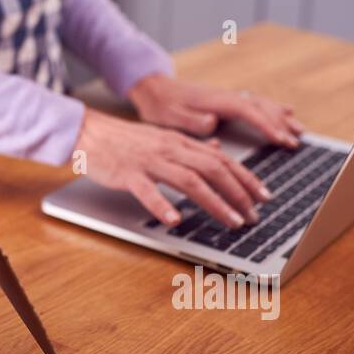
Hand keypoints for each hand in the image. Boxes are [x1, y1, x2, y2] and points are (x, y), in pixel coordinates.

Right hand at [74, 109, 271, 228]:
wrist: (89, 132)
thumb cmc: (124, 140)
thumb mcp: (162, 137)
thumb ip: (190, 145)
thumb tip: (217, 150)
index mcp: (179, 142)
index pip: (222, 160)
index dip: (246, 178)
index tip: (264, 197)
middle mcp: (170, 149)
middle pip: (212, 169)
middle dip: (238, 193)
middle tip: (253, 216)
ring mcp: (149, 161)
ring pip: (189, 180)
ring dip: (215, 202)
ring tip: (232, 222)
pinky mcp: (128, 173)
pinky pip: (148, 190)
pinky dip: (162, 205)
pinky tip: (175, 220)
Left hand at [127, 74, 303, 148]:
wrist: (152, 88)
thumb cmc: (159, 105)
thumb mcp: (170, 116)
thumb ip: (191, 120)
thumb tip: (213, 122)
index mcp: (215, 101)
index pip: (248, 112)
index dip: (267, 126)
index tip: (282, 140)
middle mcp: (225, 96)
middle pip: (260, 107)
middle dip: (280, 124)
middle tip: (296, 141)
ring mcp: (227, 97)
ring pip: (261, 104)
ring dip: (281, 117)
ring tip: (299, 130)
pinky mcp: (226, 100)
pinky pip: (256, 103)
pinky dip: (273, 109)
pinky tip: (286, 113)